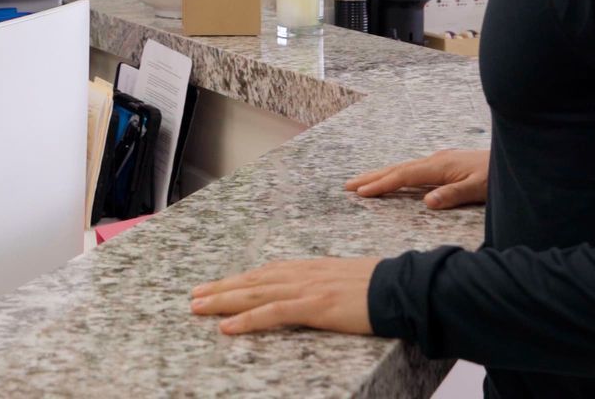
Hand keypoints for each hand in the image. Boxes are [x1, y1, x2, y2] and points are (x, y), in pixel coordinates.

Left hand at [190, 257, 378, 334]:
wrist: (400, 287)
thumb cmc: (378, 285)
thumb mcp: (343, 278)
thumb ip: (322, 283)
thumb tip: (310, 292)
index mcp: (308, 267)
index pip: (264, 273)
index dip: (238, 279)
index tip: (216, 285)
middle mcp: (301, 273)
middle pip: (252, 281)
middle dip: (221, 288)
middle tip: (194, 295)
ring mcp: (305, 288)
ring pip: (254, 293)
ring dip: (223, 301)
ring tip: (198, 307)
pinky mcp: (313, 305)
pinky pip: (272, 312)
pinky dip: (247, 319)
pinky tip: (228, 326)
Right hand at [344, 148, 487, 209]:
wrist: (516, 158)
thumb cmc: (499, 174)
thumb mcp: (481, 188)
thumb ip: (454, 194)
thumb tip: (427, 202)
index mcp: (440, 165)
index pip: (404, 176)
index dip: (381, 184)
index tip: (360, 192)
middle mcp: (436, 160)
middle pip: (398, 169)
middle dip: (372, 177)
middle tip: (347, 185)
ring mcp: (440, 160)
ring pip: (404, 168)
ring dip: (382, 175)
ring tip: (362, 182)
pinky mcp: (446, 164)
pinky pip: (414, 170)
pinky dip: (397, 175)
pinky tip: (395, 179)